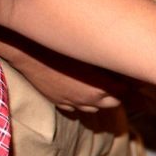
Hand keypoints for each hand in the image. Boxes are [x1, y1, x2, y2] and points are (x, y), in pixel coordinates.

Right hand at [0, 33, 122, 112]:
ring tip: (95, 86)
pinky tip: (77, 91)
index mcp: (100, 88)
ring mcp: (73, 103)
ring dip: (98, 99)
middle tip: (114, 82)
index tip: (128, 79)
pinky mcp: (58, 103)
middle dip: (115, 94)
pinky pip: (74, 109)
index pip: (124, 94)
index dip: (127, 86)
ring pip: (94, 108)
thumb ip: (106, 64)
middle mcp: (90, 99)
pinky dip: (80, 102)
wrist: (28, 51)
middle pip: (112, 103)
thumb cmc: (59, 47)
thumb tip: (118, 65)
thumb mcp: (89, 53)